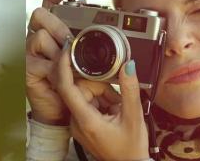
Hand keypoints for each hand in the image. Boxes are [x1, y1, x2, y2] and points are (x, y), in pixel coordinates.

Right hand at [26, 0, 80, 125]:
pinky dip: (53, 69)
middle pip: (40, 15)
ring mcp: (31, 52)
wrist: (65, 110)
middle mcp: (39, 36)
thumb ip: (89, 45)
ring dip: (57, 51)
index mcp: (53, 29)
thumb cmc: (76, 83)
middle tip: (70, 40)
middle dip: (58, 25)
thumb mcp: (86, 60)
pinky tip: (60, 76)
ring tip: (68, 64)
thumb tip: (106, 31)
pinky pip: (38, 62)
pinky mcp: (27, 68)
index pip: (50, 2)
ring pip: (39, 37)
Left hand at [55, 45, 149, 160]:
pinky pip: (87, 103)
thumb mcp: (134, 117)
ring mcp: (77, 123)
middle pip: (80, 89)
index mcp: (85, 120)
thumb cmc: (130, 150)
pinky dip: (101, 102)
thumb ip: (130, 89)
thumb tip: (127, 65)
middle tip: (117, 99)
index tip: (68, 49)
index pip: (66, 87)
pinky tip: (113, 111)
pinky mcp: (81, 124)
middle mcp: (76, 122)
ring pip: (85, 95)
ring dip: (102, 95)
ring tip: (117, 109)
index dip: (64, 65)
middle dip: (100, 87)